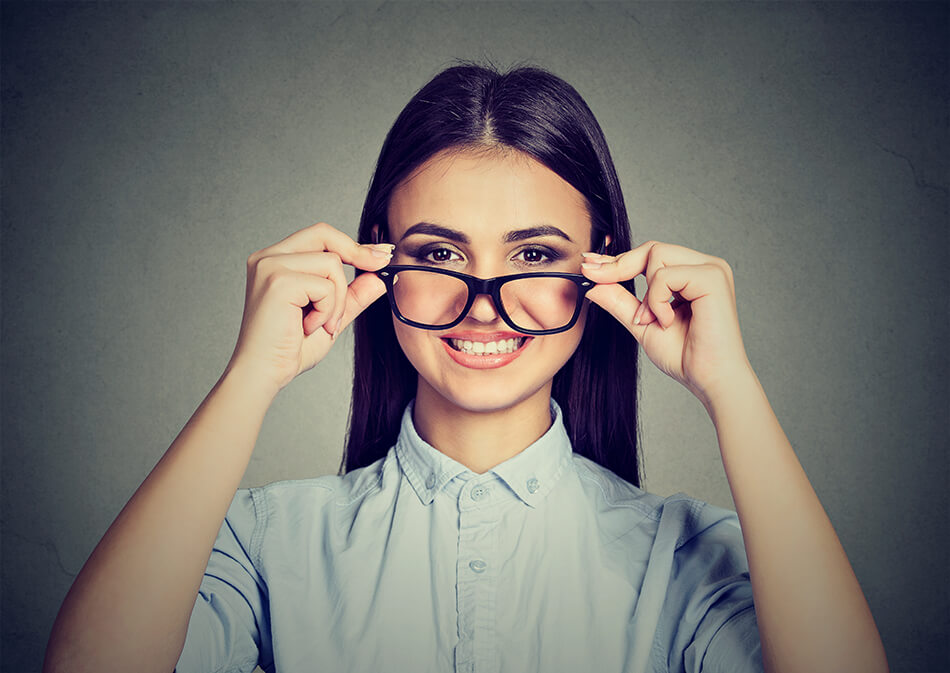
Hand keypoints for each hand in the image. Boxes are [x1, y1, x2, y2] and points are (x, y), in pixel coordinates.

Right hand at [225, 222, 392, 395]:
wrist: (265, 373)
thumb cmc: (290, 348)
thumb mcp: (331, 314)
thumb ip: (353, 293)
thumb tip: (380, 274)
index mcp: (276, 260)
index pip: (319, 235)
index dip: (352, 244)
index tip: (381, 255)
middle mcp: (268, 257)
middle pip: (323, 233)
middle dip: (355, 252)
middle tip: (378, 267)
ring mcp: (270, 266)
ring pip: (331, 264)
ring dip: (337, 300)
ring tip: (322, 323)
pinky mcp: (277, 281)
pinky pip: (325, 286)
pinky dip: (327, 311)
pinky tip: (309, 327)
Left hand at [581, 241, 751, 407]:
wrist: (709, 380)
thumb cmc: (684, 356)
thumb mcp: (641, 323)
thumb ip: (619, 301)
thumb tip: (591, 283)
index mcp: (692, 273)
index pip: (650, 254)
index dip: (617, 259)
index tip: (588, 265)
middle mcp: (705, 266)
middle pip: (651, 248)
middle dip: (620, 267)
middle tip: (597, 282)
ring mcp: (711, 269)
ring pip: (657, 255)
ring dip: (646, 294)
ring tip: (653, 321)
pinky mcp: (712, 278)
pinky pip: (665, 276)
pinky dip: (657, 301)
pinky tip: (668, 321)